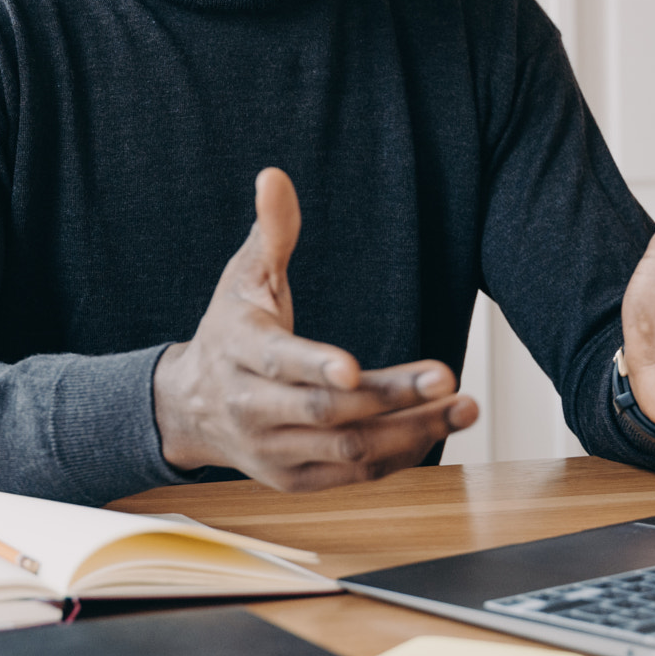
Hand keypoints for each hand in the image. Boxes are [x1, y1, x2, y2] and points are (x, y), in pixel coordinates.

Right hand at [153, 168, 478, 491]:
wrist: (189, 407)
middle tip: (446, 377)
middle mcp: (250, 409)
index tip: (354, 367)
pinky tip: (437, 428)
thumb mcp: (243, 277)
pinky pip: (354, 475)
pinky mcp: (293, 479)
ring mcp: (272, 451)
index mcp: (235, 351)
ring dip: (410, 432)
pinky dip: (399, 456)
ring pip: (348, 451)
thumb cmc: (229, 330)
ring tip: (464, 407)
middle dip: (390, 396)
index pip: (276, 363)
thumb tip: (274, 176)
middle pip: (326, 411)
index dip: (314, 365)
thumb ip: (269, 232)